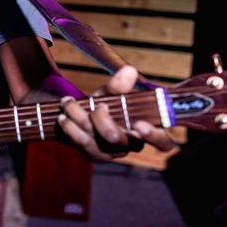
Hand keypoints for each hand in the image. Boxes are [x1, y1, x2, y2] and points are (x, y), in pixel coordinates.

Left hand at [57, 65, 176, 162]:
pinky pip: (83, 147)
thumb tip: (130, 71)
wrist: (82, 114)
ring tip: (68, 104)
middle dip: (102, 120)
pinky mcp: (95, 156)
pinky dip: (71, 130)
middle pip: (120, 140)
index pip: (163, 143)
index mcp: (144, 130)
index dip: (154, 136)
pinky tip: (63, 117)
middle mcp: (130, 145)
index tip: (139, 123)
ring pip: (97, 144)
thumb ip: (119, 86)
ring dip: (80, 121)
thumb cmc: (106, 103)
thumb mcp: (111, 92)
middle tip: (97, 105)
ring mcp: (112, 153)